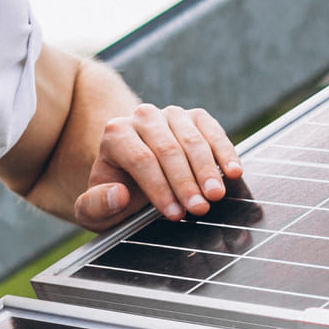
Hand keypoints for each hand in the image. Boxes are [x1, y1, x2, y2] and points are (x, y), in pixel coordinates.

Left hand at [74, 104, 242, 229]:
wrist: (134, 176)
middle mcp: (142, 117)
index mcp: (115, 134)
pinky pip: (213, 130)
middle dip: (185, 182)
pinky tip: (234, 172)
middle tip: (200, 209)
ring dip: (207, 170)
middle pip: (168, 149)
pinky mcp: (195, 117)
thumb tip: (117, 193)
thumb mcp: (94, 211)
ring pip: (192, 140)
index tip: (175, 215)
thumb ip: (95, 205)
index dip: (159, 188)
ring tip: (216, 196)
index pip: (141, 160)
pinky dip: (225, 152)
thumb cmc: (115, 195)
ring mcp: (171, 114)